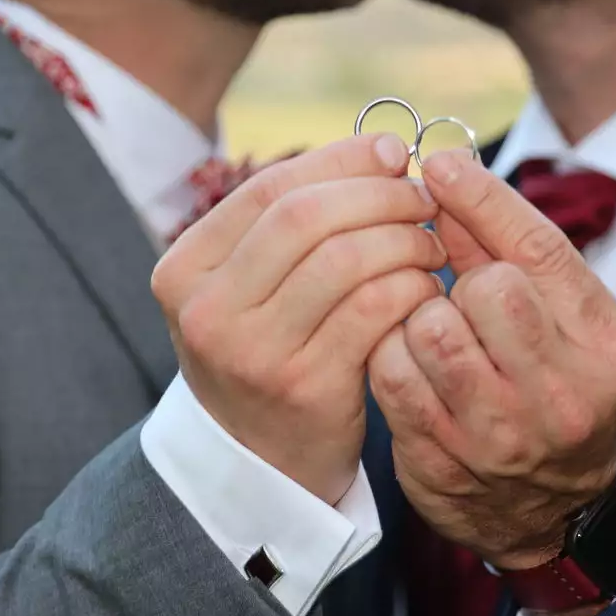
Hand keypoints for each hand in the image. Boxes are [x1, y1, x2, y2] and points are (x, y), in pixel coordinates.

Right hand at [151, 134, 447, 505]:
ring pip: (345, 260)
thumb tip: (381, 151)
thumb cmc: (268, 355)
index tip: (392, 153)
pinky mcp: (305, 387)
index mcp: (185, 269)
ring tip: (431, 246)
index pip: (271, 189)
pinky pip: (374, 310)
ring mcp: (253, 352)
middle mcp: (208, 309)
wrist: (258, 465)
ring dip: (404, 240)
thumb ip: (292, 225)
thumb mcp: (248, 290)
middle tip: (423, 200)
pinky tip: (428, 290)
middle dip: (378, 196)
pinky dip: (412, 288)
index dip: (341, 161)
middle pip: (307, 217)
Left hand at [369, 152, 615, 568]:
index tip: (442, 164)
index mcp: (608, 351)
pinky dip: (390, 353)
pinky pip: (390, 372)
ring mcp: (500, 436)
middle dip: (464, 279)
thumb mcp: (567, 323)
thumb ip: (510, 251)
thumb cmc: (559, 389)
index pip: (541, 251)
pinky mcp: (442, 461)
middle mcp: (563, 396)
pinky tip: (409, 362)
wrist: (558, 515)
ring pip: (430, 327)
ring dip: (421, 316)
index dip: (484, 198)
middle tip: (462, 296)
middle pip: (488, 288)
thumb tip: (447, 173)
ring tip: (436, 332)